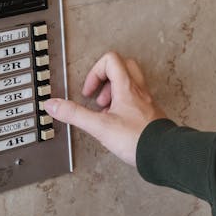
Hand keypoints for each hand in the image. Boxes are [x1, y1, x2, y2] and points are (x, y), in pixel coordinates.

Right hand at [44, 52, 165, 165]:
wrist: (163, 154)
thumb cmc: (136, 139)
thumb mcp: (99, 126)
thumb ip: (75, 115)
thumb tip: (53, 105)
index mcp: (127, 88)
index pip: (111, 60)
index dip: (95, 72)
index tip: (89, 92)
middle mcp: (139, 91)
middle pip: (124, 66)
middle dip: (106, 78)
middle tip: (99, 96)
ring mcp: (146, 103)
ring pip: (131, 84)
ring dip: (114, 93)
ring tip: (106, 112)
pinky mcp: (150, 115)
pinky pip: (136, 101)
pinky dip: (123, 106)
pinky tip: (117, 124)